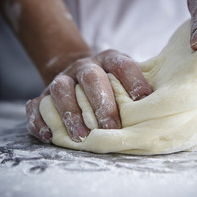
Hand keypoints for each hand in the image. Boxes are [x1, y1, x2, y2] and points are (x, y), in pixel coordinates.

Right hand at [26, 50, 152, 142]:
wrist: (76, 72)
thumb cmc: (109, 83)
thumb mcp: (123, 78)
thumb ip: (136, 89)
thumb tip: (161, 110)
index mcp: (107, 59)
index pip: (121, 65)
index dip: (132, 80)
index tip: (144, 100)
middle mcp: (84, 67)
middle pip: (90, 78)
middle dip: (100, 103)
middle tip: (110, 127)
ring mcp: (61, 80)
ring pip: (61, 90)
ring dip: (71, 113)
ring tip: (81, 136)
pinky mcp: (42, 95)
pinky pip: (35, 106)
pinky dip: (38, 121)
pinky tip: (49, 136)